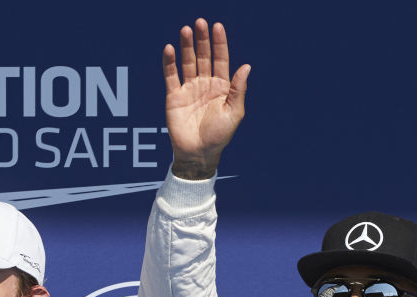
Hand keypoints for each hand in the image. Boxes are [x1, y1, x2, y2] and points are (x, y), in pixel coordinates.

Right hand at [163, 19, 249, 179]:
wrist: (198, 154)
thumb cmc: (219, 136)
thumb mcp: (234, 112)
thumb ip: (238, 89)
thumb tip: (246, 66)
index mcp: (222, 87)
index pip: (220, 59)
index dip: (219, 43)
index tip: (218, 27)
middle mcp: (205, 84)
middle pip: (203, 56)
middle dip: (202, 40)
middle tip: (200, 22)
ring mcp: (189, 89)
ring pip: (187, 62)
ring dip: (186, 46)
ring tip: (186, 30)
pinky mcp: (174, 96)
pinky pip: (171, 76)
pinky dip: (169, 63)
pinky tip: (169, 49)